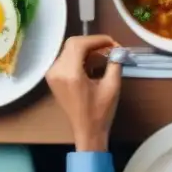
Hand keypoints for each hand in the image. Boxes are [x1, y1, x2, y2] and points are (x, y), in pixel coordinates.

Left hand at [45, 35, 121, 151]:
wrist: (87, 131)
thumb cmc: (101, 112)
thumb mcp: (112, 87)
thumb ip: (115, 64)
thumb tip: (118, 49)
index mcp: (70, 74)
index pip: (80, 44)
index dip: (97, 40)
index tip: (113, 43)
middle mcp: (57, 71)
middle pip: (73, 44)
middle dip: (92, 43)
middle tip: (110, 49)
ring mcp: (52, 74)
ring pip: (69, 50)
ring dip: (87, 50)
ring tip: (104, 56)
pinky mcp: (53, 77)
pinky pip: (66, 59)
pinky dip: (79, 57)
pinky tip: (93, 63)